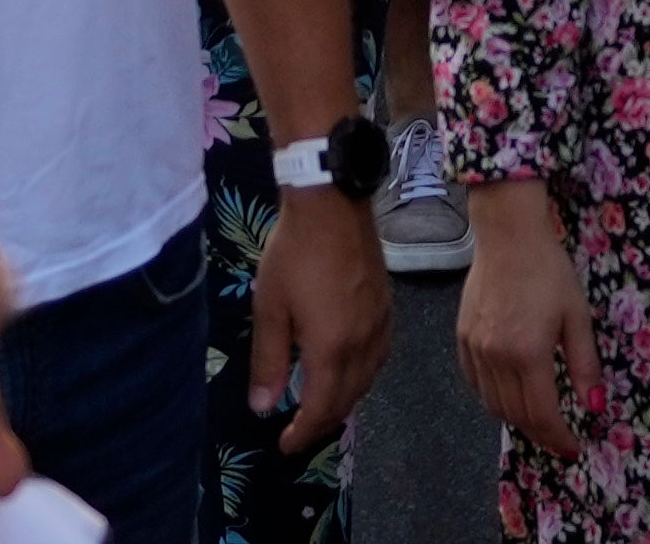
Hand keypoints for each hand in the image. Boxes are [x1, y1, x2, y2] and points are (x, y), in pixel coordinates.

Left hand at [251, 186, 387, 446]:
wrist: (333, 204)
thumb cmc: (293, 255)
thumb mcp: (270, 309)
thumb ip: (268, 362)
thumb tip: (263, 408)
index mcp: (332, 347)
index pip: (321, 407)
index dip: (303, 432)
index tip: (285, 445)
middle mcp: (363, 342)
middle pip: (348, 398)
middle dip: (324, 421)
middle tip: (299, 429)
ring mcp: (380, 324)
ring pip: (368, 379)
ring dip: (345, 399)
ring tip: (321, 404)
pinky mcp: (386, 306)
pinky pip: (379, 356)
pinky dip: (363, 374)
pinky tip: (348, 368)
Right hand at [459, 186, 598, 456]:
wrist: (507, 236)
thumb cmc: (550, 271)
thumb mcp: (577, 315)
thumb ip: (584, 364)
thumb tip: (594, 406)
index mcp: (528, 354)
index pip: (542, 414)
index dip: (558, 438)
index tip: (573, 449)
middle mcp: (496, 358)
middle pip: (516, 415)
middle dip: (540, 434)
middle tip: (559, 438)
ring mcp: (474, 350)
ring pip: (493, 404)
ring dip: (517, 419)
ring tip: (539, 419)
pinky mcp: (461, 340)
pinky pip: (476, 385)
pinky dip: (493, 399)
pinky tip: (509, 395)